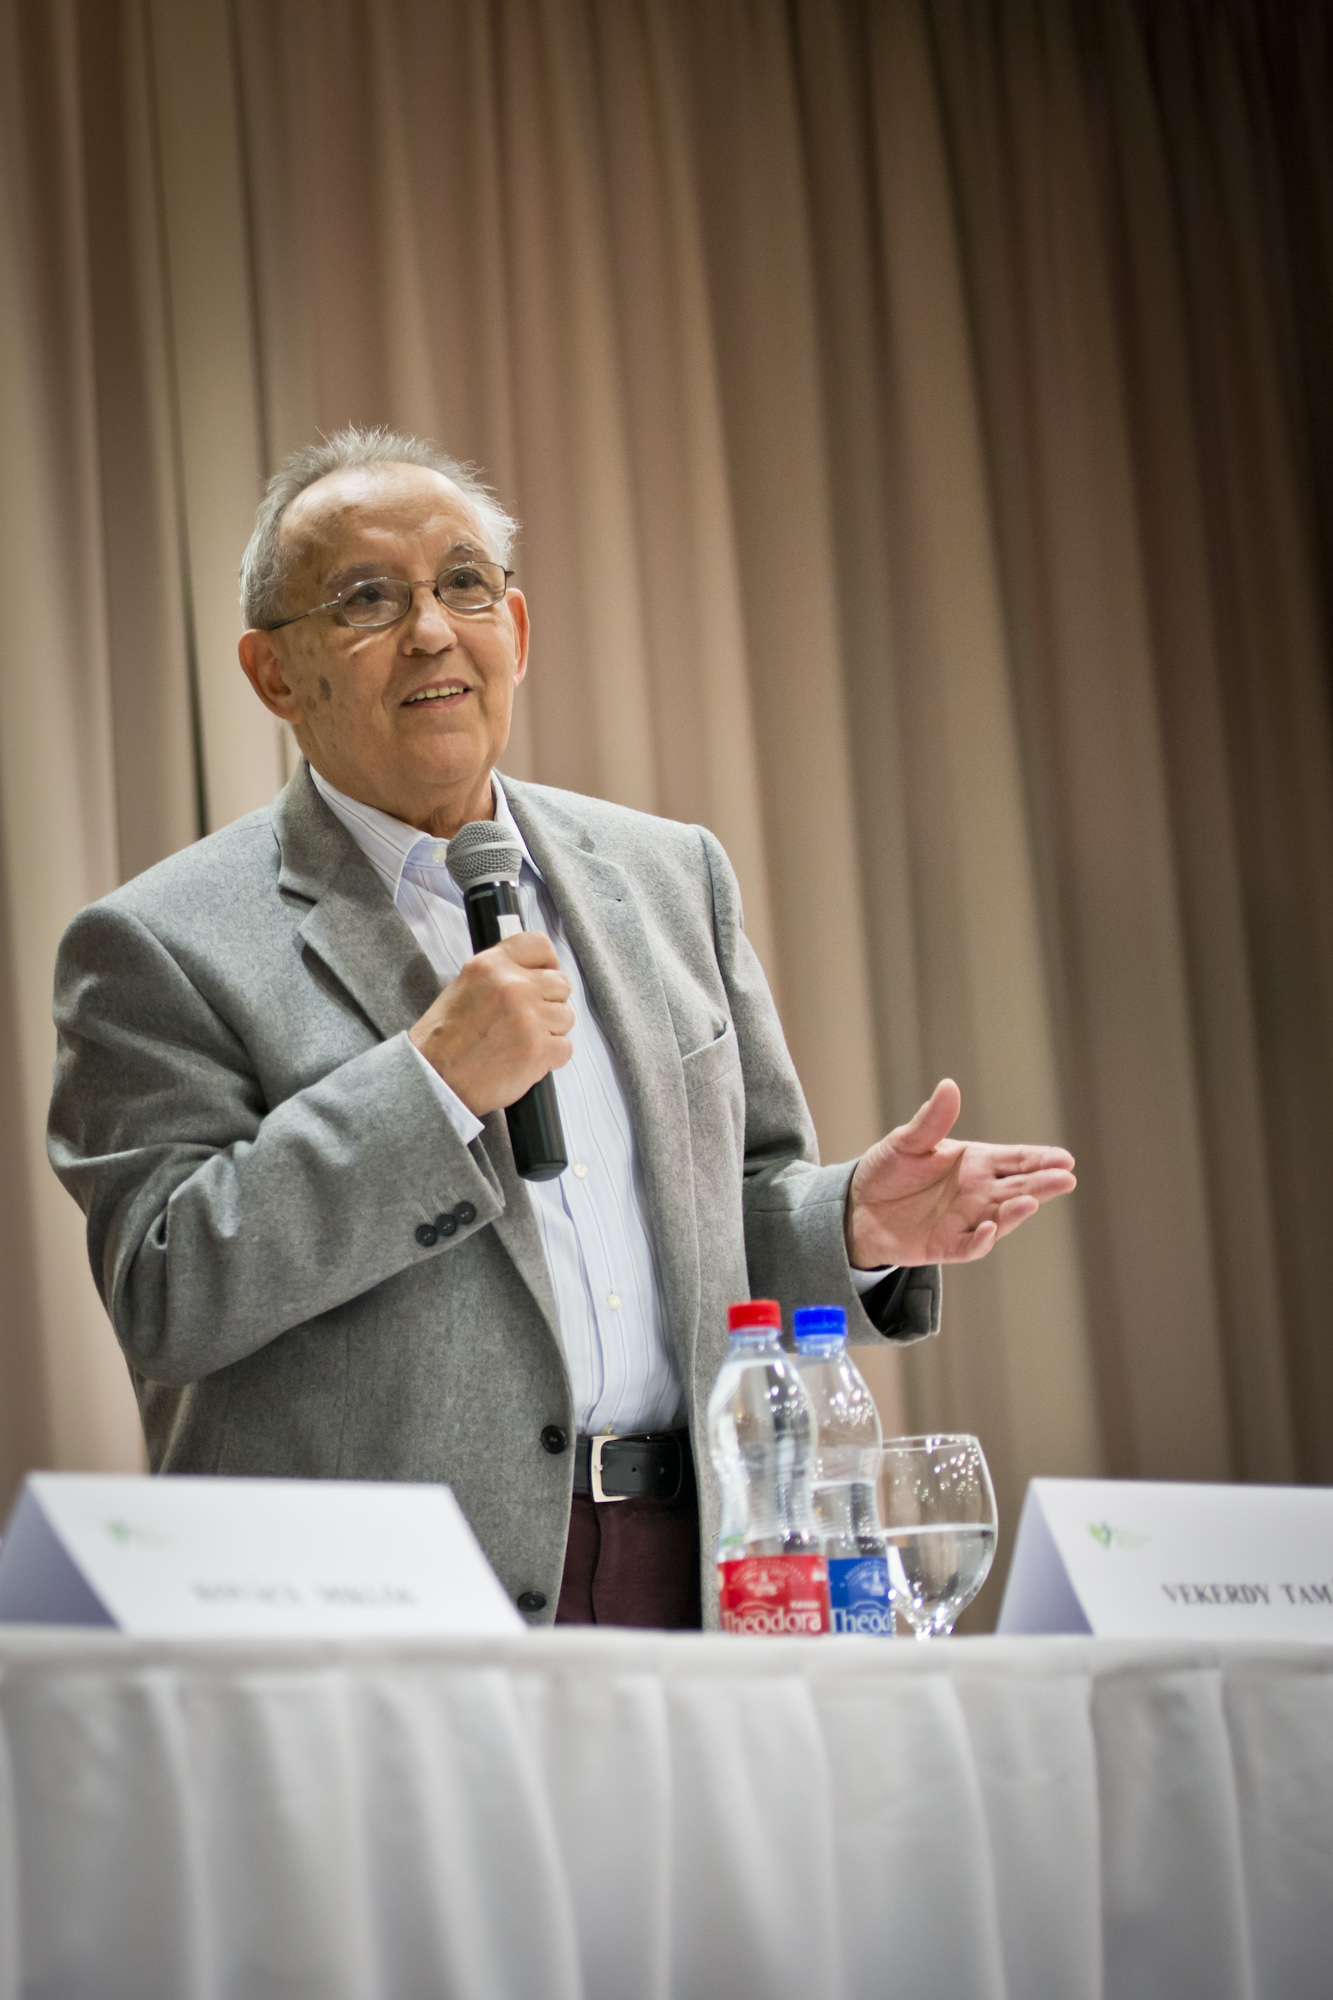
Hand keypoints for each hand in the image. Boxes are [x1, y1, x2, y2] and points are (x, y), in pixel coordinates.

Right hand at [409, 934, 573, 1115]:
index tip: (545, 976)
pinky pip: (565, 1047)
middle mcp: (512, 986)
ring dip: (550, 1031)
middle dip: (549, 1003)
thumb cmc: (444, 1040)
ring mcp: (528, 1017)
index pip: (540, 945)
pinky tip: (525, 1058)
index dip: (547, 963)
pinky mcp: (538, 1049)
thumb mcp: (464, 986)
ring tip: (521, 1041)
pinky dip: (551, 1057)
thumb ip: (500, 974)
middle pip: (561, 984)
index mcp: (491, 965)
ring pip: (566, 1017)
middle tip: (527, 1019)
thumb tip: (533, 972)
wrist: (434, 1079)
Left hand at [844, 1078, 1075, 1267]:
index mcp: (975, 1162)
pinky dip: (980, 1241)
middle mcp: (977, 1192)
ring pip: (1000, 1218)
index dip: (1041, 1159)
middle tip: (1066, 1179)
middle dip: (1043, 1184)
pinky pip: (969, 1246)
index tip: (1065, 1160)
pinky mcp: (946, 1245)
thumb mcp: (906, 1142)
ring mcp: (965, 1220)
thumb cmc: (888, 1170)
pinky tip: (989, 1230)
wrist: (858, 1208)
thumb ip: (931, 1120)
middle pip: (1018, 1188)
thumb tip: (949, 1085)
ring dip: (1016, 1213)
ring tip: (1030, 1201)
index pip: (1016, 1160)